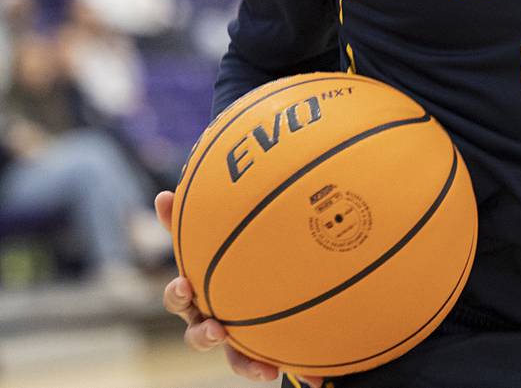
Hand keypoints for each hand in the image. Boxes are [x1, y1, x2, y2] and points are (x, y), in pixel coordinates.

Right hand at [155, 191, 322, 385]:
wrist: (272, 290)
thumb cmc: (237, 256)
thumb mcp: (222, 234)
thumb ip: (200, 216)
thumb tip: (165, 194)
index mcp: (199, 293)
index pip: (180, 295)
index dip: (179, 293)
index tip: (186, 284)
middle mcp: (211, 319)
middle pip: (198, 334)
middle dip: (204, 334)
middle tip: (218, 329)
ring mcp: (235, 339)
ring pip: (234, 358)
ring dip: (245, 364)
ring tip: (263, 369)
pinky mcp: (261, 351)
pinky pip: (271, 364)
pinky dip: (288, 371)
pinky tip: (312, 380)